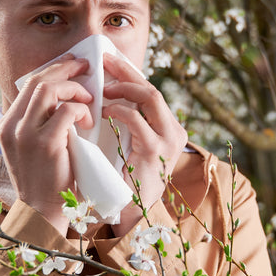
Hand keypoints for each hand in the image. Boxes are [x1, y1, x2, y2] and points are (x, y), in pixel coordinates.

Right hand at [0, 55, 92, 231]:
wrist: (41, 212)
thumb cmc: (45, 179)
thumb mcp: (32, 147)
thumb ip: (39, 122)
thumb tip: (61, 95)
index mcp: (6, 124)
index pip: (28, 84)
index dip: (53, 70)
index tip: (72, 65)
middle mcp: (11, 126)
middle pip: (38, 81)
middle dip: (65, 69)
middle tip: (86, 67)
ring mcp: (26, 135)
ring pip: (50, 90)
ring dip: (74, 90)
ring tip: (89, 100)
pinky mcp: (46, 144)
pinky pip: (66, 111)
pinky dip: (82, 110)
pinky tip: (89, 122)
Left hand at [100, 53, 187, 236]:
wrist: (131, 215)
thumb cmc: (124, 181)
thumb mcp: (128, 146)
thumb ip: (125, 124)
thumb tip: (105, 94)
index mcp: (168, 129)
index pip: (149, 91)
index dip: (129, 73)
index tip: (108, 60)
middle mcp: (174, 132)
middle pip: (152, 88)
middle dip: (126, 72)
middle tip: (102, 62)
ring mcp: (168, 141)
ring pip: (150, 97)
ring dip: (123, 87)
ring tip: (102, 87)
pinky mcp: (156, 151)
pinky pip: (136, 119)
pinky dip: (118, 110)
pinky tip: (103, 110)